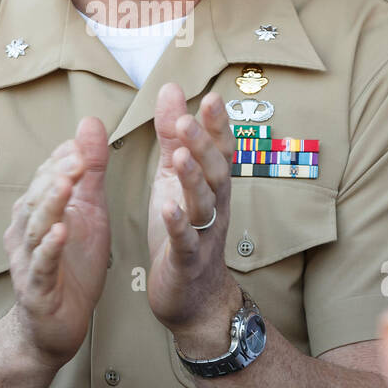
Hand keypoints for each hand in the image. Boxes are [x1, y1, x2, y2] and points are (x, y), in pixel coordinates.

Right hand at [3, 118, 110, 367]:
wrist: (55, 326)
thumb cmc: (72, 265)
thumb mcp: (89, 211)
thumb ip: (90, 170)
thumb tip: (89, 123)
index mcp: (37, 210)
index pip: (46, 176)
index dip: (62, 159)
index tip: (82, 141)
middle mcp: (26, 231)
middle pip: (37, 197)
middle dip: (56, 175)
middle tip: (78, 156)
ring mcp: (29, 260)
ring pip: (36, 227)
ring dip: (50, 204)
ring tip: (66, 184)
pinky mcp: (37, 289)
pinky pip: (41, 265)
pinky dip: (50, 247)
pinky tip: (60, 232)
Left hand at [146, 85, 240, 350]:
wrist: (193, 298)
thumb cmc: (183, 231)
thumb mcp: (173, 178)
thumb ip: (173, 136)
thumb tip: (172, 89)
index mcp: (211, 187)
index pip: (220, 150)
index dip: (217, 126)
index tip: (211, 97)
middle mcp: (214, 208)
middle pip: (216, 173)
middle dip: (203, 146)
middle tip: (187, 120)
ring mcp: (203, 235)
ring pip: (204, 204)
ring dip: (193, 179)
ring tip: (180, 155)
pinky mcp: (186, 262)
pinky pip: (185, 242)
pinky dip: (177, 224)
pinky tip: (167, 208)